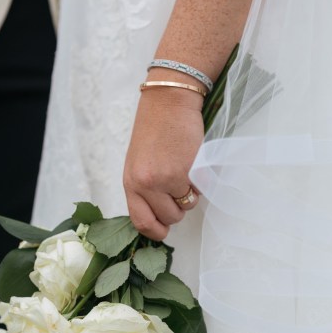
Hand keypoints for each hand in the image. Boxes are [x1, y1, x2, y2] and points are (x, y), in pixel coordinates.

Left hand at [123, 88, 203, 239]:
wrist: (168, 101)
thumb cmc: (155, 128)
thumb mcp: (139, 162)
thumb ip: (145, 188)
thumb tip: (160, 215)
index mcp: (130, 182)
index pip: (140, 221)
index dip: (155, 231)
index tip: (165, 230)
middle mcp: (145, 184)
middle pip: (169, 217)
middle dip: (179, 208)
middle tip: (180, 187)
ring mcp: (165, 179)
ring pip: (186, 206)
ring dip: (191, 194)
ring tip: (186, 170)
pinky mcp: (185, 171)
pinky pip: (199, 190)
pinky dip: (201, 181)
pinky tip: (193, 161)